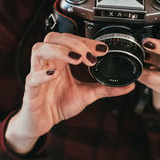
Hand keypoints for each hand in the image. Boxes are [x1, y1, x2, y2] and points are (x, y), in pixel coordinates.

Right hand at [5, 32, 133, 153]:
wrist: (43, 122)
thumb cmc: (59, 104)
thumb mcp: (86, 95)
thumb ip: (105, 88)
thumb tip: (129, 86)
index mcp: (61, 61)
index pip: (70, 40)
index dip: (86, 40)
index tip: (103, 49)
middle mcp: (48, 63)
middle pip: (53, 38)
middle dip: (75, 43)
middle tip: (91, 56)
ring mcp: (37, 74)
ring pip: (39, 49)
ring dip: (60, 50)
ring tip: (78, 59)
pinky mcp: (30, 90)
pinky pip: (32, 78)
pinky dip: (42, 74)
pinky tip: (55, 74)